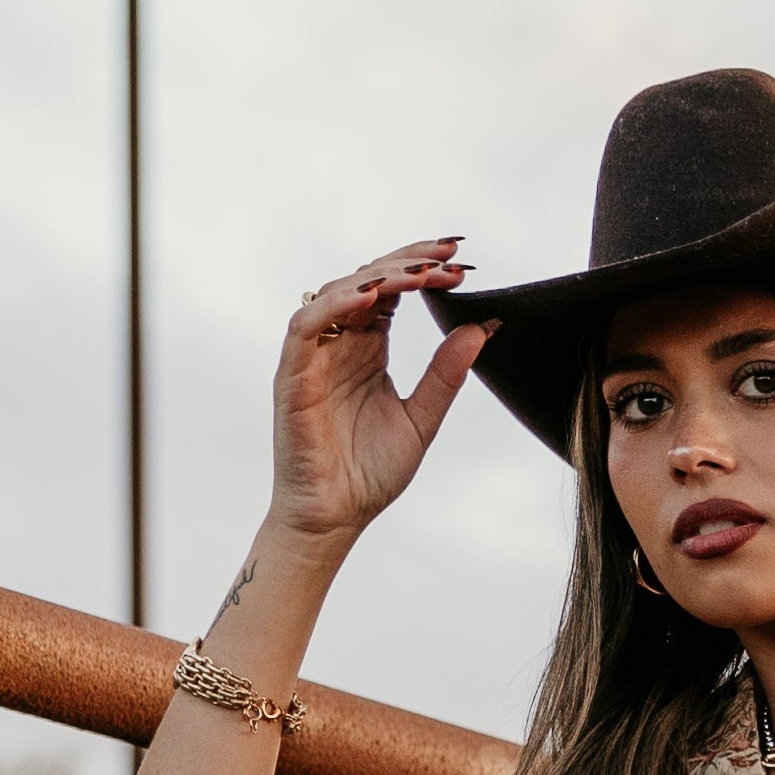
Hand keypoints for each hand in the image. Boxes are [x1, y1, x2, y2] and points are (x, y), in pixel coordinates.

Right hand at [270, 238, 489, 542]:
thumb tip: (481, 329)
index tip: (461, 264)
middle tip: (448, 256)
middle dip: (409, 262)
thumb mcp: (422, 419)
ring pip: (338, 292)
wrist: (335, 518)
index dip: (423, 270)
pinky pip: (306, 325)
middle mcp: (340, 342)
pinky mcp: (292, 374)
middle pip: (369, 279)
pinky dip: (335, 305)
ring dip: (379, 277)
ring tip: (419, 275)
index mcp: (369, 347)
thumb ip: (445, 375)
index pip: (393, 290)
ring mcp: (314, 355)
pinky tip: (370, 297)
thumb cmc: (370, 474)